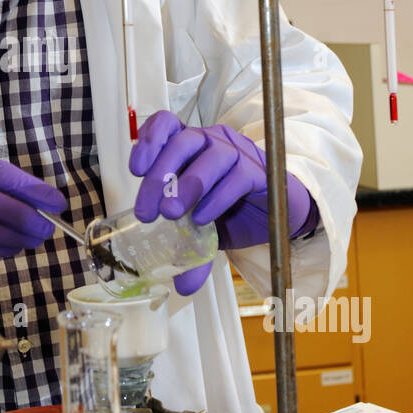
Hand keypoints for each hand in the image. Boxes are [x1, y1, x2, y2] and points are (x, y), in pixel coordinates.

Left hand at [129, 112, 318, 294]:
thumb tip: (181, 287)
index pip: (166, 126)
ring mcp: (236, 154)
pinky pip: (237, 177)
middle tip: (148, 211)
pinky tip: (203, 218)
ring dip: (187, 184)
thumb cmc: (232, 210)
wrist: (276, 213)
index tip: (136, 170)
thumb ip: (191, 252)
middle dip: (160, 174)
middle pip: (183, 140)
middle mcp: (211, 142)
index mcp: (190, 147)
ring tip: (171, 213)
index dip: (149, 141)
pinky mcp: (258, 172)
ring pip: (211, 154)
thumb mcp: (202, 230)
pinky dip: (216, 197)